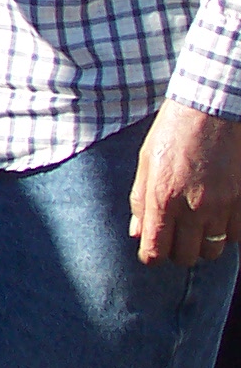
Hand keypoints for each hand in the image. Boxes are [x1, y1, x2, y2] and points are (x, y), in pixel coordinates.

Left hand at [129, 100, 240, 265]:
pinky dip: (226, 234)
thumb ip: (140, 200)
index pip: (156, 250)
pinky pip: (236, 237)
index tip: (151, 251)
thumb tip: (137, 233)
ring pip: (214, 250)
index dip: (151, 256)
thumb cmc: (172, 132)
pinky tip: (217, 218)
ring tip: (196, 226)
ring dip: (203, 244)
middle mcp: (193, 207)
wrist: (211, 110)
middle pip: (187, 257)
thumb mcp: (146, 162)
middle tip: (174, 237)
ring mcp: (222, 206)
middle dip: (177, 252)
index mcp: (163, 198)